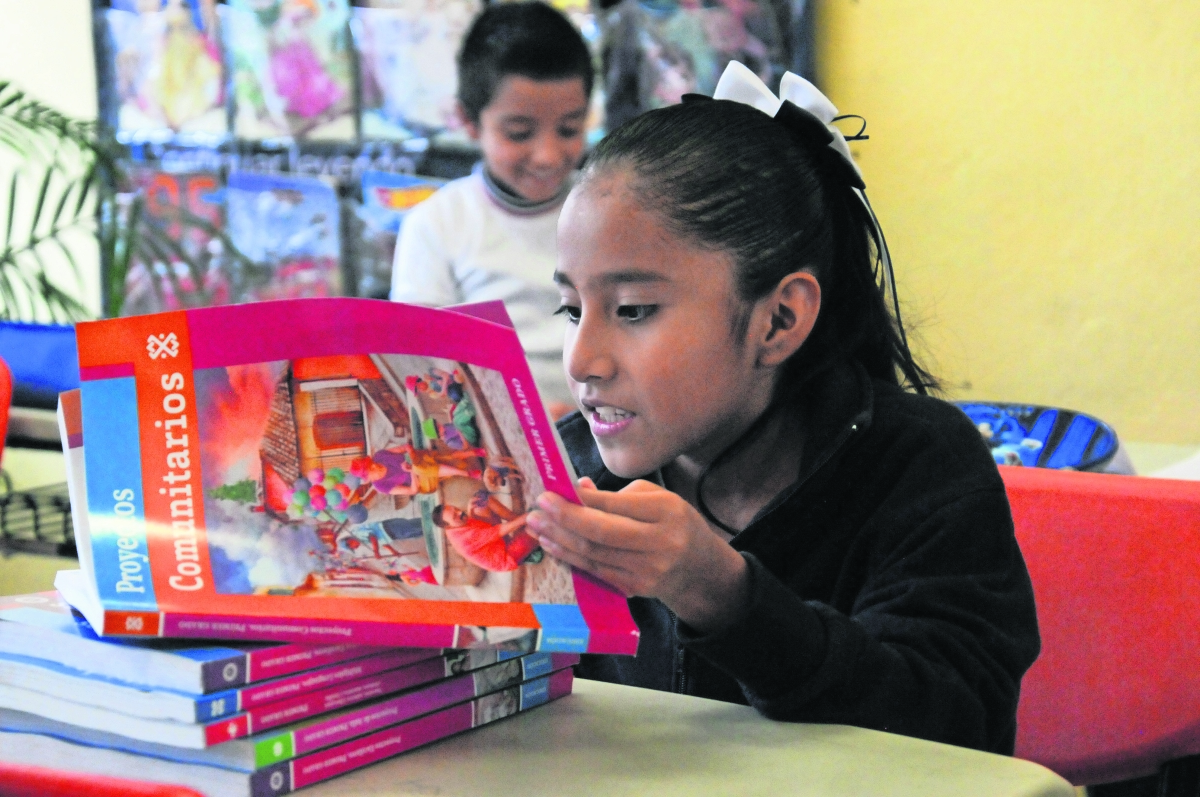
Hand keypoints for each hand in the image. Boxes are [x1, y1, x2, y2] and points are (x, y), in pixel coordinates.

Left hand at [527, 478, 749, 632]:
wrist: (698, 568)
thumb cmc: (673, 523)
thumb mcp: (658, 498)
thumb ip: (618, 494)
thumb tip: (577, 489)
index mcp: (666, 512)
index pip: (617, 505)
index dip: (582, 499)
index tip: (553, 491)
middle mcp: (659, 542)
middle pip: (602, 532)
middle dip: (564, 519)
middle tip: (538, 506)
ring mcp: (646, 570)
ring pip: (594, 554)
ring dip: (559, 539)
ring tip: (535, 525)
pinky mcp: (635, 588)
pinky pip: (595, 570)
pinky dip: (569, 557)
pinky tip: (552, 544)